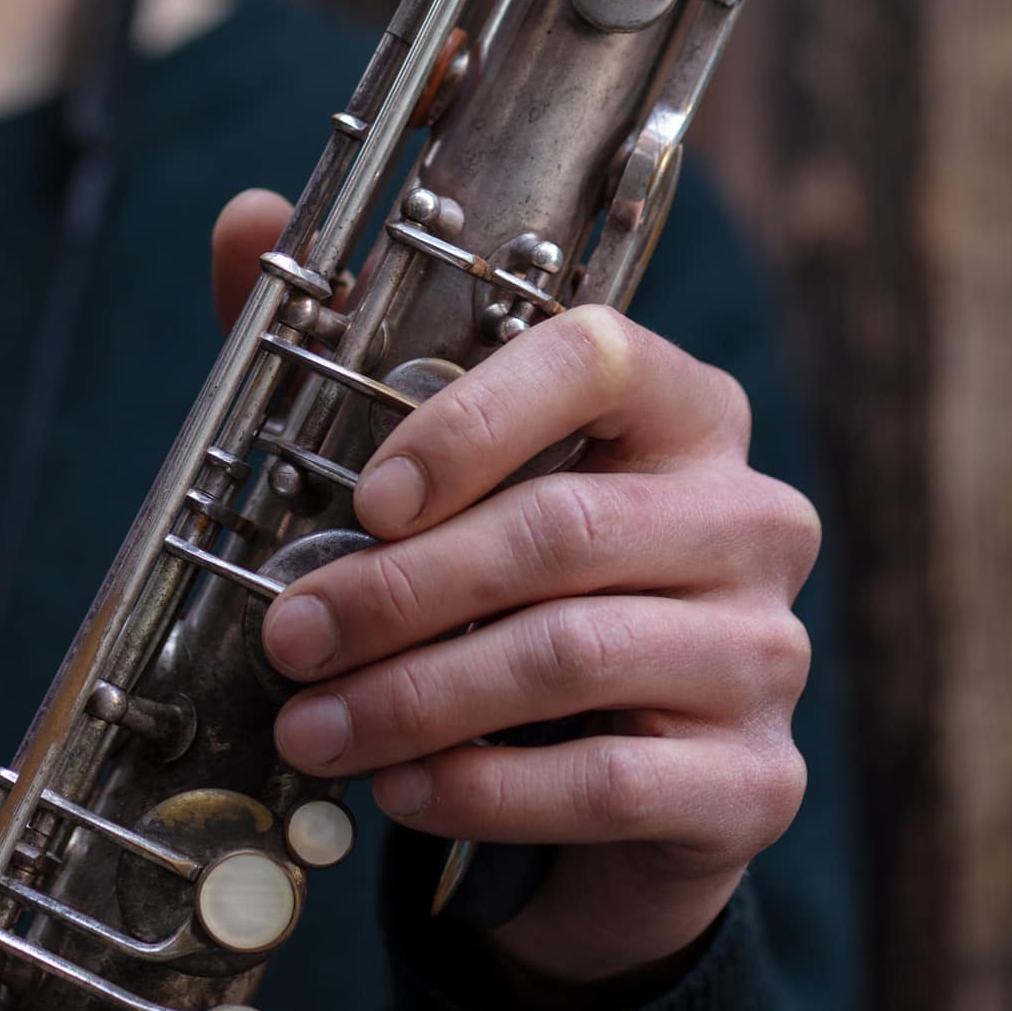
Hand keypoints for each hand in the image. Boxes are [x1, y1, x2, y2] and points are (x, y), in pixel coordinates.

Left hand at [212, 189, 819, 995]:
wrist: (614, 790)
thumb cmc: (512, 592)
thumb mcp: (434, 475)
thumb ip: (346, 350)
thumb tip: (246, 219)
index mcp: (683, 408)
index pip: (598, 358)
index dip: (474, 420)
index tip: (367, 495)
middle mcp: (749, 513)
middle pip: (566, 529)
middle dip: (399, 589)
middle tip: (288, 634)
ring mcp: (765, 649)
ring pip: (576, 657)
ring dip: (417, 697)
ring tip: (312, 726)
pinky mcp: (757, 781)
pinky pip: (610, 781)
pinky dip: (484, 788)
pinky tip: (400, 789)